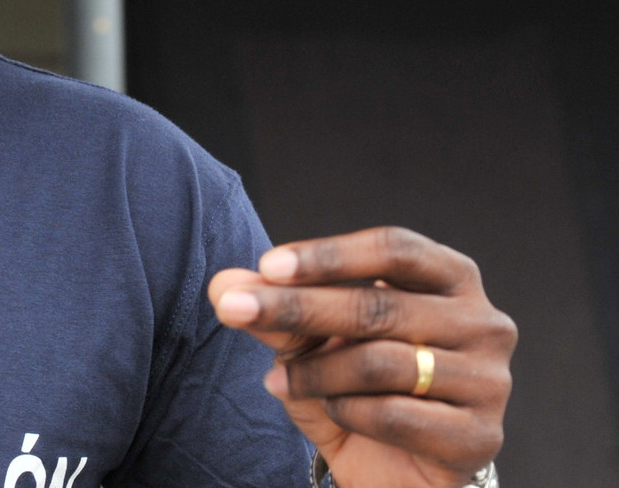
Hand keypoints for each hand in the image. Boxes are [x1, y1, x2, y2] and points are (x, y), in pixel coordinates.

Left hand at [208, 227, 514, 487]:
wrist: (394, 471)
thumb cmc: (356, 386)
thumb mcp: (309, 342)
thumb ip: (277, 309)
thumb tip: (223, 284)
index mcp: (450, 278)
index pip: (394, 248)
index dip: (330, 254)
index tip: (268, 266)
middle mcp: (483, 322)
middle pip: (380, 305)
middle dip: (296, 307)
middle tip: (232, 309)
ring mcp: (490, 380)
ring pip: (382, 362)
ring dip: (315, 372)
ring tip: (278, 381)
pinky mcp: (480, 436)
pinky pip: (395, 415)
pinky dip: (347, 412)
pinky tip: (332, 414)